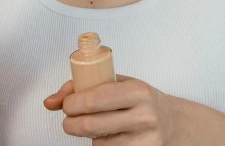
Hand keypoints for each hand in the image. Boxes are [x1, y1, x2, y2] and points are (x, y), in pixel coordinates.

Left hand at [43, 75, 177, 144]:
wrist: (174, 124)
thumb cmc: (142, 101)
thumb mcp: (119, 84)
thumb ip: (83, 87)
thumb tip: (50, 102)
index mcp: (137, 91)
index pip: (94, 99)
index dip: (71, 104)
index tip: (67, 105)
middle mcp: (144, 116)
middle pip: (90, 126)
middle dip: (70, 124)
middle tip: (69, 120)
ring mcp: (145, 141)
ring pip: (97, 144)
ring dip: (89, 137)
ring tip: (99, 127)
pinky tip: (111, 138)